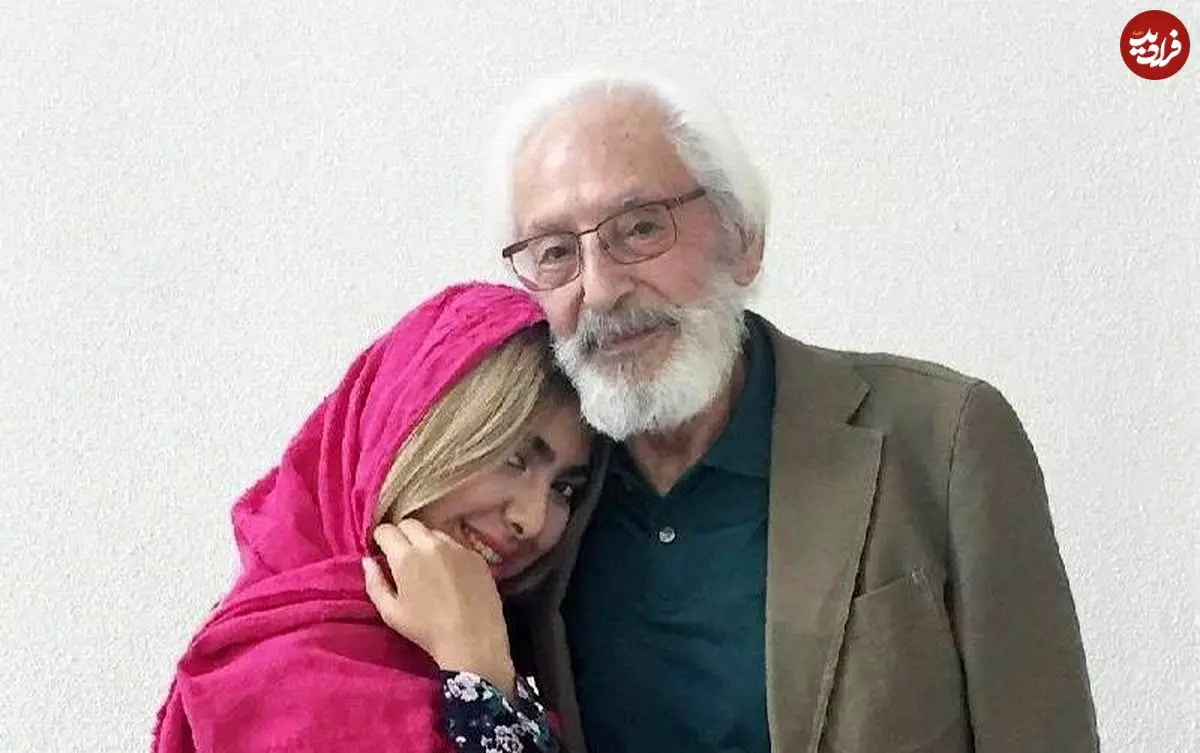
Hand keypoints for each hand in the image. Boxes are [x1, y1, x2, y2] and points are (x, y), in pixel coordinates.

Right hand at [364, 520, 515, 696]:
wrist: (472, 639)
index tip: (381, 551)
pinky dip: (448, 552)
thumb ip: (374, 583)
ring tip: (427, 564)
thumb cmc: (426, 629)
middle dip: (401, 535)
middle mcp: (431, 544)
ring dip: (425, 542)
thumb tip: (368, 560)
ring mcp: (457, 547)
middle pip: (410, 524)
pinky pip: (456, 544)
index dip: (380, 539)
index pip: (386, 530)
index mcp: (406, 556)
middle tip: (402, 556)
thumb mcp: (390, 612)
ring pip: (434, 532)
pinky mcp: (476, 555)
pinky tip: (450, 572)